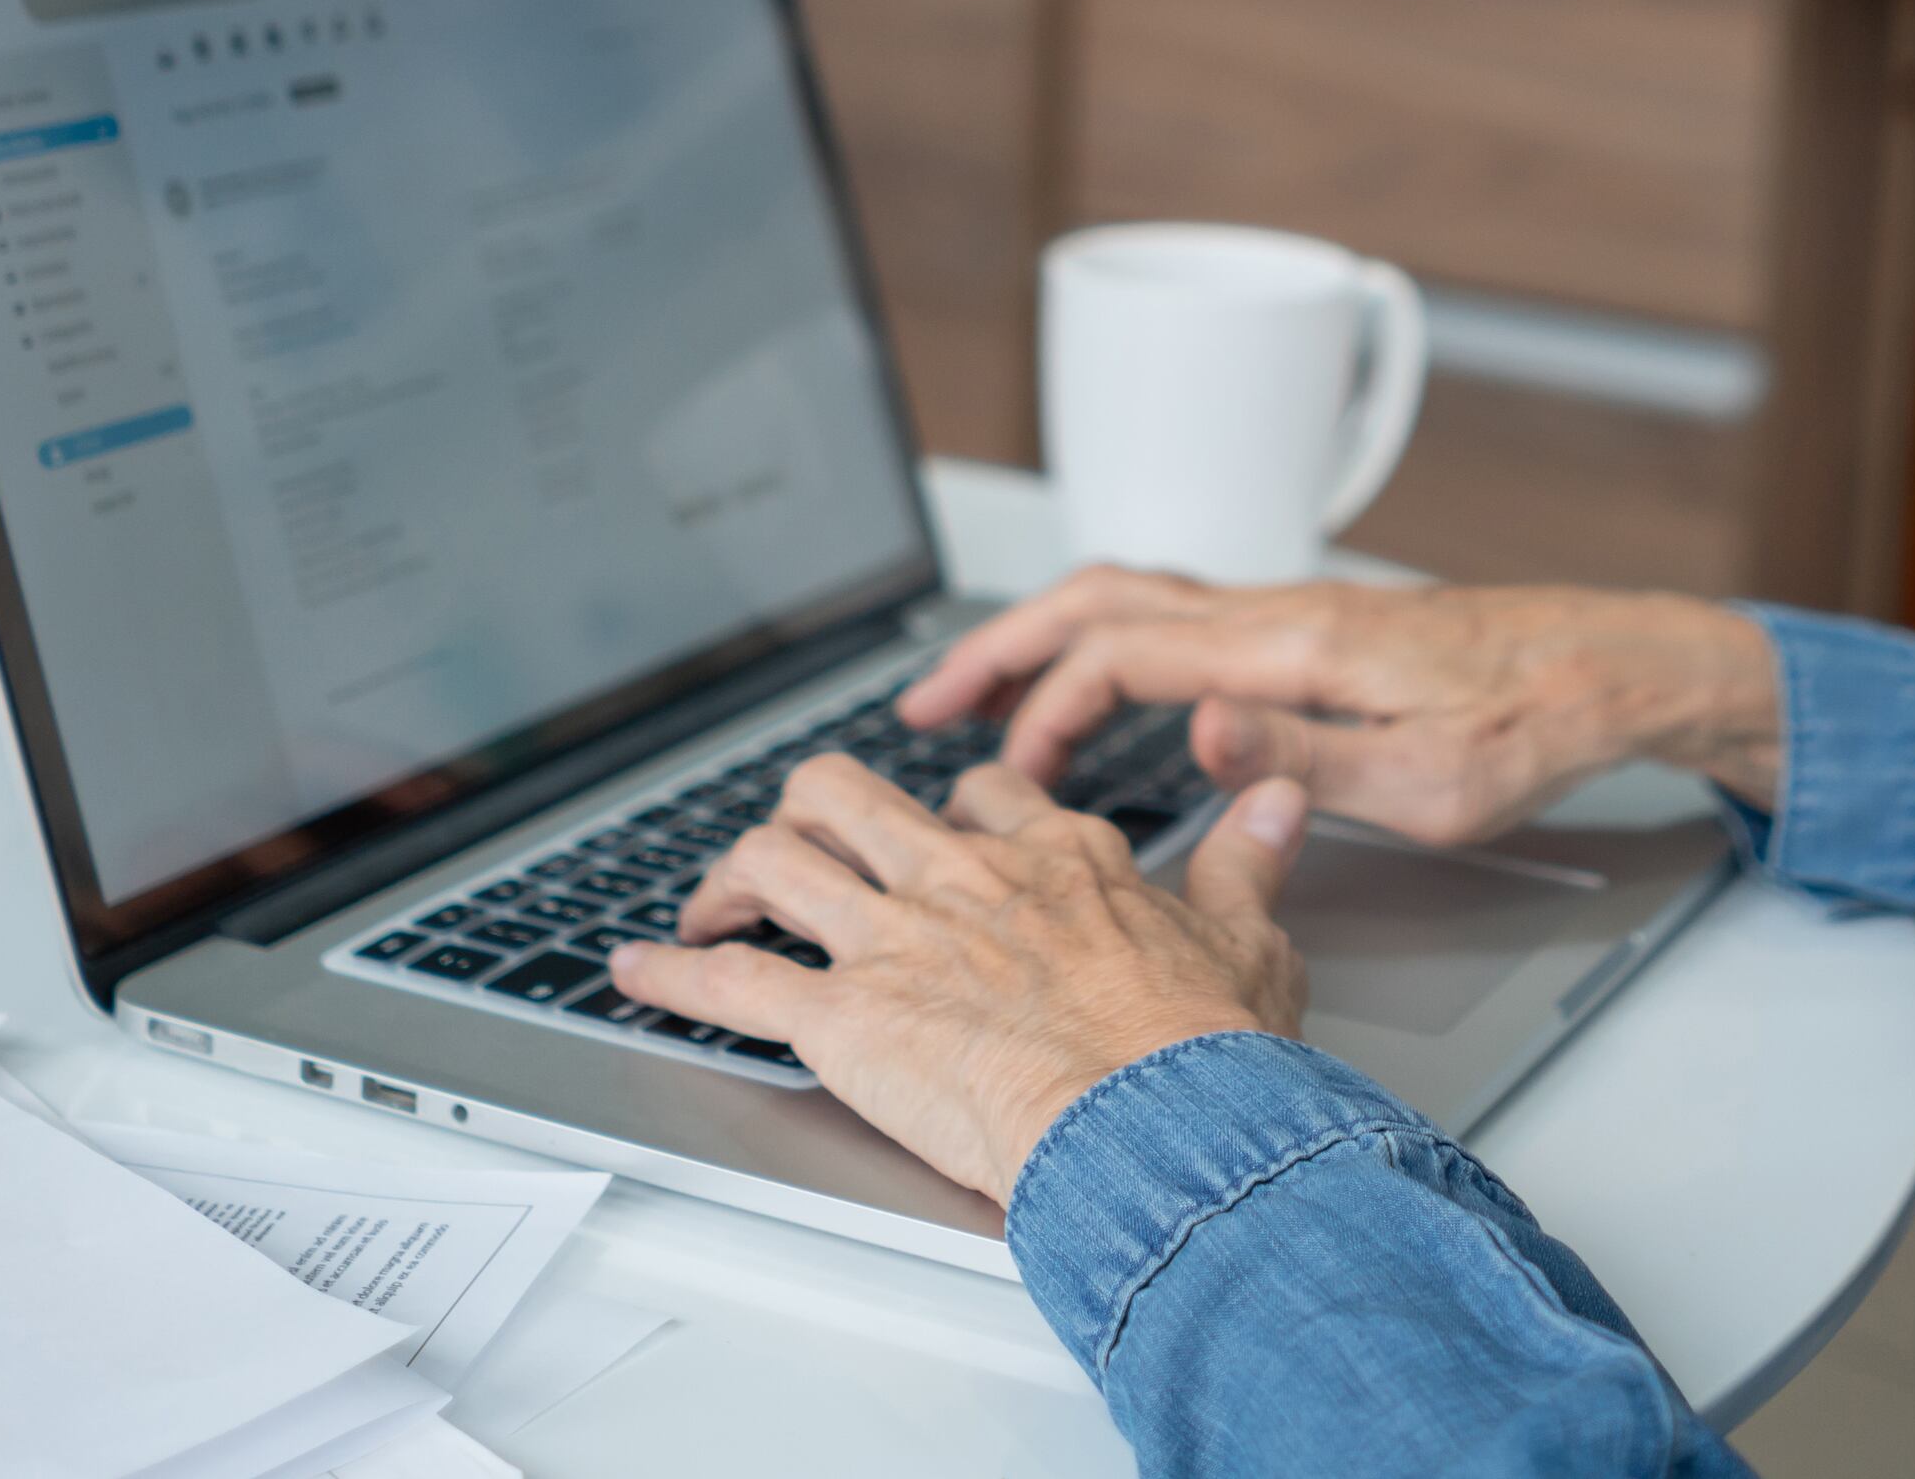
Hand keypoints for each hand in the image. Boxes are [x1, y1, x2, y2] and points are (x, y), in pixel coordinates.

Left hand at [606, 755, 1312, 1203]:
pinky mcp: (841, 1016)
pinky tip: (638, 972)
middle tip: (798, 851)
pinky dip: (672, 974)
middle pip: (849, 795)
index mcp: (1052, 857)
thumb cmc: (1203, 1048)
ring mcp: (894, 940)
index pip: (981, 797)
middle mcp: (959, 878)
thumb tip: (1276, 798)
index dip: (949, 813)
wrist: (1157, 1119)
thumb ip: (1249, 860)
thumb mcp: (1250, 935)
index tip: (936, 833)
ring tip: (707, 908)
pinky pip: (730, 979)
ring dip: (728, 880)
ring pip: (777, 858)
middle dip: (811, 813)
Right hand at [894, 568, 1786, 845]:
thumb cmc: (1535, 728)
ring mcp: (1293, 613)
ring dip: (1046, 639)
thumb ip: (1302, 760)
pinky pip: (1178, 617)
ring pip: (1136, 599)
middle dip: (1001, 643)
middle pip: (1105, 598)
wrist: (1612, 671)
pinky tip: (1097, 692)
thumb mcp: (1429, 781)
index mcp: (1295, 644)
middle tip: (924, 700)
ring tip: (981, 696)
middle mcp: (1281, 611)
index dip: (1046, 708)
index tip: (1005, 776)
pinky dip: (1107, 644)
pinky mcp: (1311, 629)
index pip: (1125, 652)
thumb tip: (1196, 734)